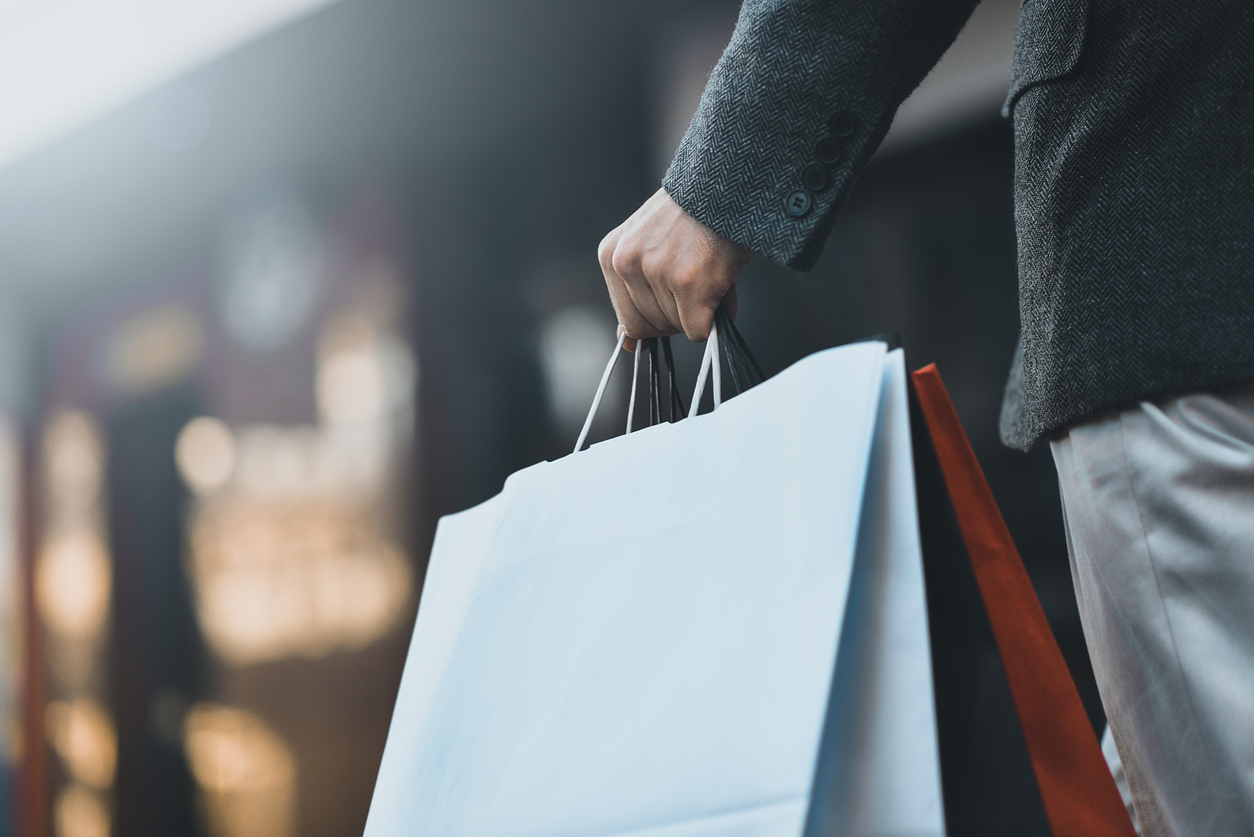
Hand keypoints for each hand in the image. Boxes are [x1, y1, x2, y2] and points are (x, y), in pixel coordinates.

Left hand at [599, 188, 753, 349]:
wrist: (728, 185)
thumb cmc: (695, 215)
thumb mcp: (651, 243)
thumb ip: (636, 290)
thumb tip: (629, 343)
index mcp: (611, 255)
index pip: (628, 320)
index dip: (658, 316)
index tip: (675, 298)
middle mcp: (626, 263)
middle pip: (652, 328)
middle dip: (679, 317)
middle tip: (699, 285)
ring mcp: (655, 273)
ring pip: (677, 327)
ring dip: (700, 311)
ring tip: (710, 273)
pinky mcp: (687, 283)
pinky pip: (698, 330)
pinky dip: (715, 318)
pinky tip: (720, 287)